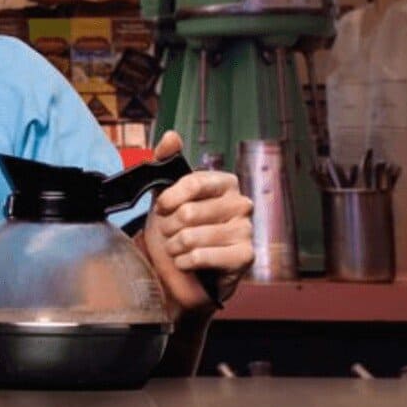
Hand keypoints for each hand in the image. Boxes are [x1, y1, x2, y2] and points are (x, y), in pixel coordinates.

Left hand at [141, 131, 253, 314]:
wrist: (183, 271)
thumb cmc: (177, 229)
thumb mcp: (166, 194)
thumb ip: (166, 161)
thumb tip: (172, 135)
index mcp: (225, 183)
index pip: (194, 182)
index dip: (170, 198)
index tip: (161, 208)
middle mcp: (241, 203)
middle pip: (189, 213)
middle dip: (169, 227)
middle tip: (170, 234)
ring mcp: (246, 230)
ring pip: (192, 236)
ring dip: (174, 247)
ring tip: (177, 249)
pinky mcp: (245, 256)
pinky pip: (202, 256)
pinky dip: (185, 262)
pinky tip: (186, 262)